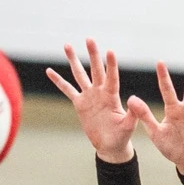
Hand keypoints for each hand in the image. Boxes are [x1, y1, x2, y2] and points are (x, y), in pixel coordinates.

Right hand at [45, 40, 138, 164]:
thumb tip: (134, 99)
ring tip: (67, 45)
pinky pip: (67, 90)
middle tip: (89, 39)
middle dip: (92, 55)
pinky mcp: (79, 103)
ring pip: (79, 74)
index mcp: (112, 96)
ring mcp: (89, 96)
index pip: (111, 77)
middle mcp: (99, 92)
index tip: (110, 51)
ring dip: (73, 60)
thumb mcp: (128, 126)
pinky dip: (58, 81)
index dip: (110, 65)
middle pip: (95, 70)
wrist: (110, 145)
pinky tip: (49, 71)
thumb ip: (132, 113)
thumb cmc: (121, 136)